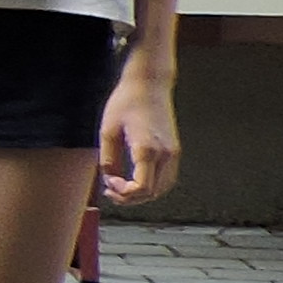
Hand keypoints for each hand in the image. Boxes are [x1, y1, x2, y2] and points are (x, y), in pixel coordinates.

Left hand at [99, 64, 179, 205]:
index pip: (141, 188)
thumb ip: (108, 159)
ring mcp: (173, 153)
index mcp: (147, 149)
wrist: (149, 84)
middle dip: (130, 198)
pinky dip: (152, 185)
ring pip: (162, 188)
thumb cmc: (126, 103)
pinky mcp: (174, 150)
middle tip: (110, 190)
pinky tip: (134, 179)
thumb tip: (109, 180)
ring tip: (121, 187)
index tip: (107, 184)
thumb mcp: (107, 131)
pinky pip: (166, 178)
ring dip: (142, 194)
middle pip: (153, 193)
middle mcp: (166, 154)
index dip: (123, 194)